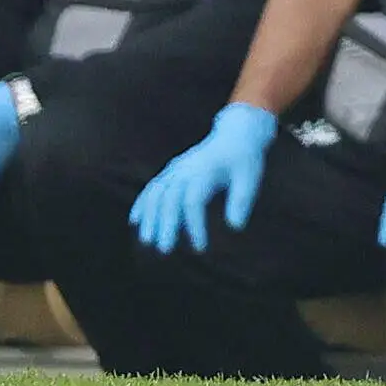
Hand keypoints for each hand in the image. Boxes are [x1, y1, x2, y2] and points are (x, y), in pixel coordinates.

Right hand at [130, 104, 279, 254]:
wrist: (236, 133)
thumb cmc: (244, 159)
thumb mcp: (250, 177)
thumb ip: (241, 200)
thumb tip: (236, 227)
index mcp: (206, 170)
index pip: (194, 201)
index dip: (194, 225)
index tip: (200, 248)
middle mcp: (187, 169)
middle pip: (170, 198)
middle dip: (166, 225)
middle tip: (164, 251)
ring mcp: (176, 168)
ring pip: (156, 193)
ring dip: (149, 217)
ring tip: (146, 242)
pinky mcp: (172, 170)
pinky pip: (152, 186)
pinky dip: (142, 202)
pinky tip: (134, 221)